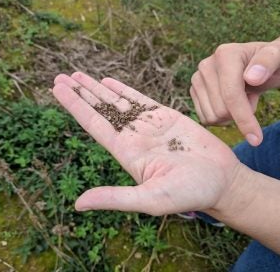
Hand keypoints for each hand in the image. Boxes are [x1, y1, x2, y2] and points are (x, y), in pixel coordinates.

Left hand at [53, 72, 240, 215]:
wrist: (221, 182)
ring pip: (116, 102)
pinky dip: (122, 89)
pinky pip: (139, 99)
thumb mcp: (150, 199)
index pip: (93, 124)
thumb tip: (78, 204)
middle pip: (99, 109)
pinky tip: (108, 82)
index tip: (57, 89)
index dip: (75, 105)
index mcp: (126, 153)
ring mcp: (148, 126)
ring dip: (96, 88)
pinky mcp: (166, 117)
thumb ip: (116, 198)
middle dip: (79, 93)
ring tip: (77, 75)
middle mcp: (133, 137)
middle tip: (59, 77)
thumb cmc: (189, 194)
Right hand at [190, 41, 279, 145]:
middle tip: (251, 99)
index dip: (244, 118)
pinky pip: (205, 118)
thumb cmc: (272, 62)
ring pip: (211, 117)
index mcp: (225, 54)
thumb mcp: (279, 57)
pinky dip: (221, 118)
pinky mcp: (194, 91)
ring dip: (231, 116)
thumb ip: (269, 62)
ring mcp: (197, 79)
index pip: (231, 94)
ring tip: (241, 99)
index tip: (257, 139)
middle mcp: (205, 65)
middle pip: (220, 109)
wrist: (259, 65)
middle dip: (240, 114)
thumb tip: (252, 77)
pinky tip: (229, 104)